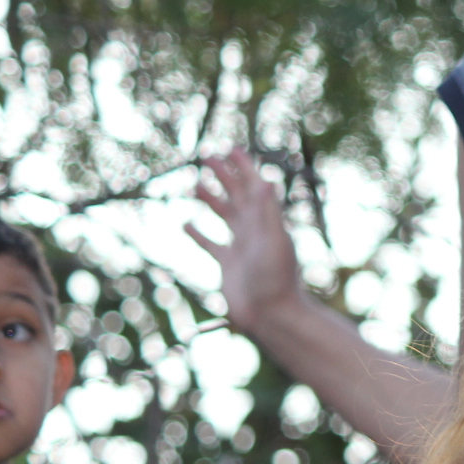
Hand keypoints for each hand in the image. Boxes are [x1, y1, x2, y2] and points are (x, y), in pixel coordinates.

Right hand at [187, 149, 306, 333]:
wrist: (273, 315)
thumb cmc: (277, 279)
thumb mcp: (274, 242)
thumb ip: (268, 212)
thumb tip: (264, 180)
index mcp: (266, 222)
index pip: (253, 186)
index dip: (242, 167)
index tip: (229, 148)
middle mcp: (254, 231)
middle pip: (237, 195)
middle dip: (223, 175)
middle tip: (205, 155)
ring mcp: (241, 247)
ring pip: (224, 215)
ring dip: (211, 198)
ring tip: (196, 183)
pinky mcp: (228, 265)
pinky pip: (211, 244)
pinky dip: (198, 233)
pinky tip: (187, 223)